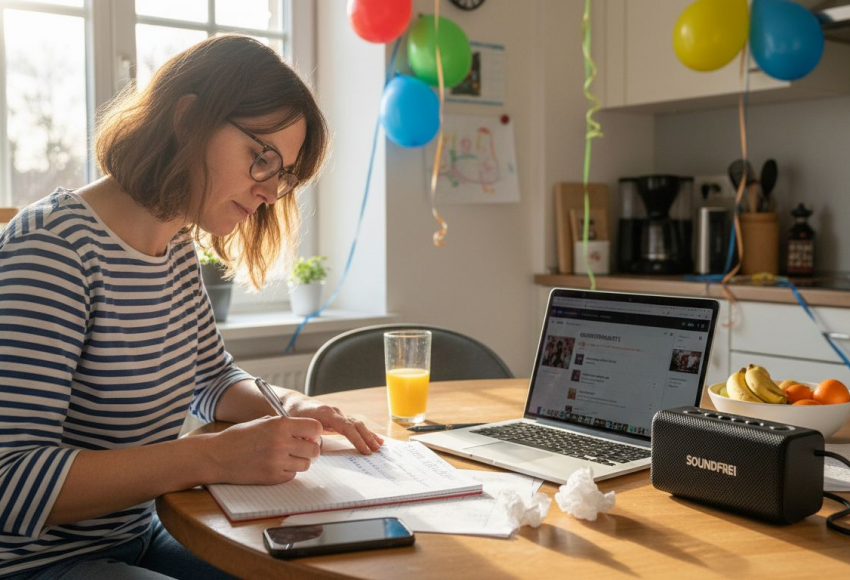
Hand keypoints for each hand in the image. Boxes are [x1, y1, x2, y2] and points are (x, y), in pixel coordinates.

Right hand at [206, 415, 322, 484]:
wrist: (217, 456)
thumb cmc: (240, 436)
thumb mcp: (264, 422)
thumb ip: (287, 425)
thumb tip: (308, 432)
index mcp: (280, 425)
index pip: (315, 428)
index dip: (314, 432)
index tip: (308, 435)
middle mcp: (281, 443)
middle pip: (315, 449)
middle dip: (310, 449)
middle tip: (300, 448)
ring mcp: (277, 462)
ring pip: (306, 464)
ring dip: (299, 461)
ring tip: (285, 457)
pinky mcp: (272, 477)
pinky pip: (292, 475)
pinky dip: (287, 471)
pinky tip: (275, 465)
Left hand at [284, 396, 383, 454]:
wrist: (291, 403)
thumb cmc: (291, 414)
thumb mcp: (294, 425)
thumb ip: (304, 435)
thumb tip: (314, 444)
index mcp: (325, 413)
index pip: (346, 426)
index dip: (356, 438)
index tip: (364, 450)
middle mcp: (334, 412)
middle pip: (355, 424)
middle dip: (367, 437)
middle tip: (376, 450)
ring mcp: (337, 414)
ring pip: (357, 424)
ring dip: (368, 435)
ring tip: (379, 446)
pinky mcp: (338, 419)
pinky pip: (354, 425)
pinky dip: (364, 433)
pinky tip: (374, 439)